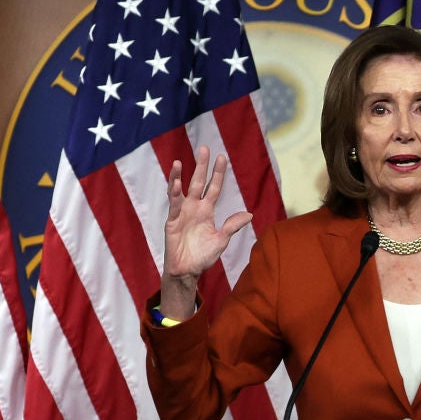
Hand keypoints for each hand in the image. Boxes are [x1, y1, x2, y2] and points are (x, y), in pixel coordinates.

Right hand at [160, 146, 252, 318]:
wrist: (188, 271)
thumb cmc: (203, 256)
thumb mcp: (221, 240)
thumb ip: (232, 226)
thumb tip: (249, 214)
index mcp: (207, 211)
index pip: (214, 188)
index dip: (218, 173)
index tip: (222, 157)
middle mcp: (194, 208)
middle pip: (199, 183)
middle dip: (202, 166)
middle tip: (204, 148)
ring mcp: (182, 213)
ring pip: (182, 190)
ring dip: (180, 176)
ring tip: (180, 162)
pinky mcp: (172, 221)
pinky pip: (173, 205)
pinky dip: (174, 194)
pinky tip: (175, 183)